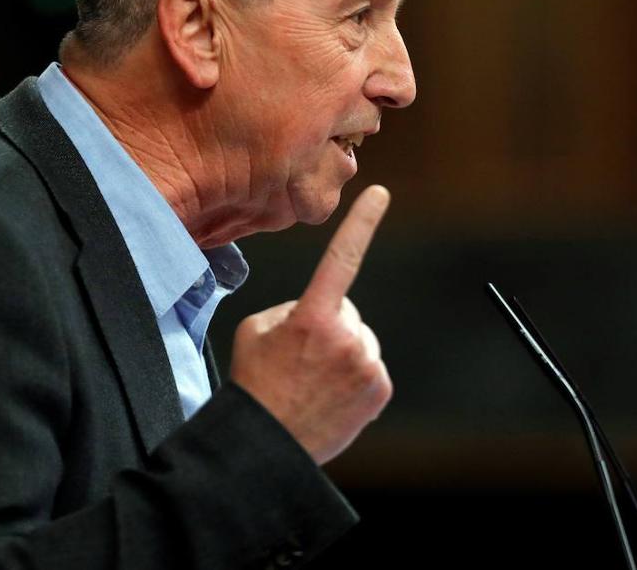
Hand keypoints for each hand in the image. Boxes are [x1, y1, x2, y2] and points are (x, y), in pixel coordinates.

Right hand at [229, 185, 393, 463]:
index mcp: (312, 314)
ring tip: (313, 383)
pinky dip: (355, 378)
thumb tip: (322, 313)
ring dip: (343, 354)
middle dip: (330, 327)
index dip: (361, 222)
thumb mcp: (256, 330)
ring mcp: (366, 363)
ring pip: (360, 341)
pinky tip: (330, 397)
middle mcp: (347, 335)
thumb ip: (292, 309)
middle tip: (302, 360)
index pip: (341, 257)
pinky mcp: (380, 388)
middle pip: (347, 312)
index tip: (379, 193)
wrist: (267, 443)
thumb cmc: (256, 383)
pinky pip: (370, 368)